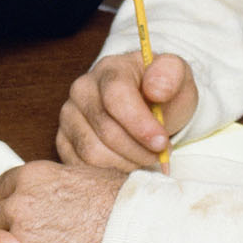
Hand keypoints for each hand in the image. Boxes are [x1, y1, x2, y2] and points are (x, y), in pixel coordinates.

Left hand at [0, 160, 121, 242]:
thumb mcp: (89, 178)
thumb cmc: (126, 210)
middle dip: (10, 229)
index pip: (2, 188)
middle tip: (36, 240)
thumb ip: (58, 185)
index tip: (26, 214)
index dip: (15, 202)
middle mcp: (20, 205)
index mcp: (33, 177)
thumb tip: (54, 193)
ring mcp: (20, 241)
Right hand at [57, 48, 197, 171]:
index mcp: (110, 69)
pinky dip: (109, 173)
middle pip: (105, 131)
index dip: (140, 124)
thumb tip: (156, 89)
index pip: (116, 97)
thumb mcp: (178, 76)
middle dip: (139, 150)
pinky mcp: (64, 141)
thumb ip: (171, 74)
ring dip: (126, 164)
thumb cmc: (163, 93)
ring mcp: (69, 117)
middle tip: (159, 153)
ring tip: (145, 157)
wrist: (149, 106)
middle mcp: (82, 90)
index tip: (161, 142)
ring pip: (93, 153)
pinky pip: (83, 168)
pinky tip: (128, 163)